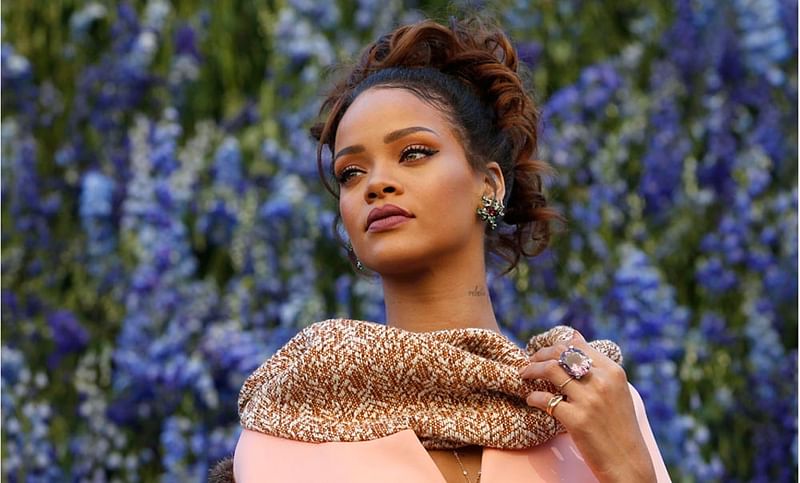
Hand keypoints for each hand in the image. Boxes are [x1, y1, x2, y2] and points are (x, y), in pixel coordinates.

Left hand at [518, 330, 656, 482]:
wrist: (628, 462)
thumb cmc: (619, 426)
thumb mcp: (616, 390)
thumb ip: (596, 365)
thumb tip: (574, 336)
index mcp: (612, 371)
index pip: (576, 346)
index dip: (554, 346)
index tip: (543, 352)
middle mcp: (601, 381)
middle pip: (561, 353)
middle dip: (540, 354)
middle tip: (529, 361)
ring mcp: (589, 400)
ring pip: (550, 370)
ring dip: (531, 370)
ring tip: (524, 375)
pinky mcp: (577, 420)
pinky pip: (545, 399)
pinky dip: (533, 397)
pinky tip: (531, 399)